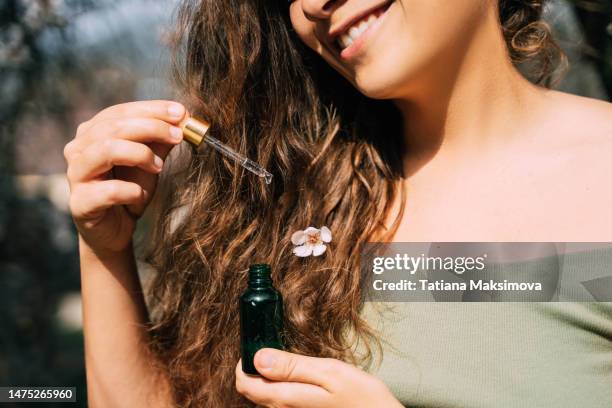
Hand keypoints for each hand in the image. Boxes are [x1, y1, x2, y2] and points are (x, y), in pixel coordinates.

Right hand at [63, 100, 185, 253]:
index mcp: (91, 132)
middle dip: (151, 128)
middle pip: (113, 127)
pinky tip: (141, 195)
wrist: (117, 230)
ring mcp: (76, 175)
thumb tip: (183, 116)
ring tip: (160, 168)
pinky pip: (110, 190)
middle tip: (178, 136)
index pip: (120, 111)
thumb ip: (161, 140)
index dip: (152, 109)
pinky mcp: (81, 203)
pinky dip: (133, 190)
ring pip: (107, 150)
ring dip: (141, 155)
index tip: (181, 112)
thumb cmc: (131, 190)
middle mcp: (78, 149)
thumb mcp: (150, 161)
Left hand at [235, 348, 402, 407]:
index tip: (255, 346)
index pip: (245, 384)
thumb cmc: (361, 398)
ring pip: (266, 398)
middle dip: (255, 370)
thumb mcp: (329, 373)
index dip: (244, 363)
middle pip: (253, 392)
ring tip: (288, 363)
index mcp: (286, 399)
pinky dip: (282, 389)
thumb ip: (292, 366)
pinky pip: (281, 403)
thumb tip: (259, 358)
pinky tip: (299, 380)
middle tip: (273, 350)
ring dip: (269, 380)